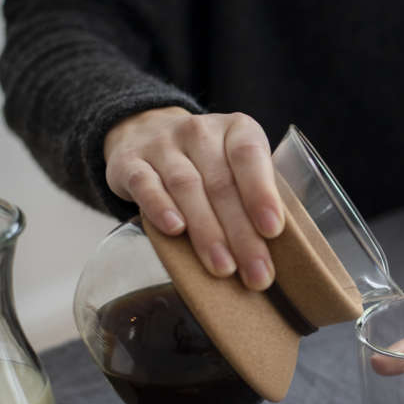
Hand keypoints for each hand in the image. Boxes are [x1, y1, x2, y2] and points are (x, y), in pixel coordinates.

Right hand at [104, 106, 283, 287]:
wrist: (145, 132)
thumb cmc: (207, 163)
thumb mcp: (236, 166)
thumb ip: (253, 197)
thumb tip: (275, 253)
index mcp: (235, 129)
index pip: (248, 155)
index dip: (261, 193)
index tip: (272, 230)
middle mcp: (198, 132)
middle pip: (221, 183)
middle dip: (241, 233)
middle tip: (256, 274)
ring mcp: (161, 145)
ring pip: (186, 187)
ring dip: (207, 231)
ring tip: (223, 267)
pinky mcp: (129, 163)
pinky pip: (145, 185)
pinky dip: (160, 208)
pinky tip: (176, 230)